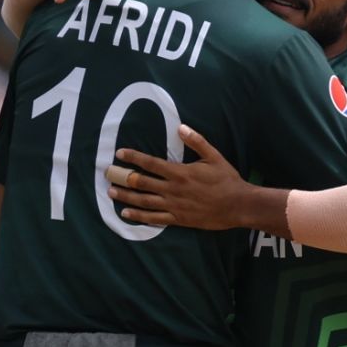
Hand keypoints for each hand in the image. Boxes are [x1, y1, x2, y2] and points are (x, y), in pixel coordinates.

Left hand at [106, 124, 255, 230]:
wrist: (238, 205)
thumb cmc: (227, 180)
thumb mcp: (214, 156)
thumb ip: (196, 141)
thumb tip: (181, 127)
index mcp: (179, 172)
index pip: (150, 163)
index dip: (133, 157)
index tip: (120, 154)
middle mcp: (173, 189)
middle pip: (141, 182)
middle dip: (122, 177)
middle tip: (108, 173)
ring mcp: (174, 206)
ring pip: (143, 201)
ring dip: (125, 196)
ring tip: (111, 192)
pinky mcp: (178, 219)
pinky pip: (154, 219)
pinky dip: (138, 216)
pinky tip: (126, 213)